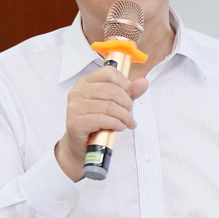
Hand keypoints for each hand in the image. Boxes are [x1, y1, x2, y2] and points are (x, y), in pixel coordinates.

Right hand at [55, 66, 148, 180]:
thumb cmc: (97, 121)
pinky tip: (120, 127)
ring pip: (109, 106)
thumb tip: (143, 83)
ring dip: (124, 116)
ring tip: (127, 123)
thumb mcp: (115, 104)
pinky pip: (102, 120)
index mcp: (85, 82)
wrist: (81, 144)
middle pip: (111, 90)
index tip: (130, 95)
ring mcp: (75, 107)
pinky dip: (116, 124)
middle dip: (126, 103)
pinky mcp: (75, 122)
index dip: (124, 83)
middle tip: (130, 113)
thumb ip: (129, 92)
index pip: (108, 73)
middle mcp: (77, 92)